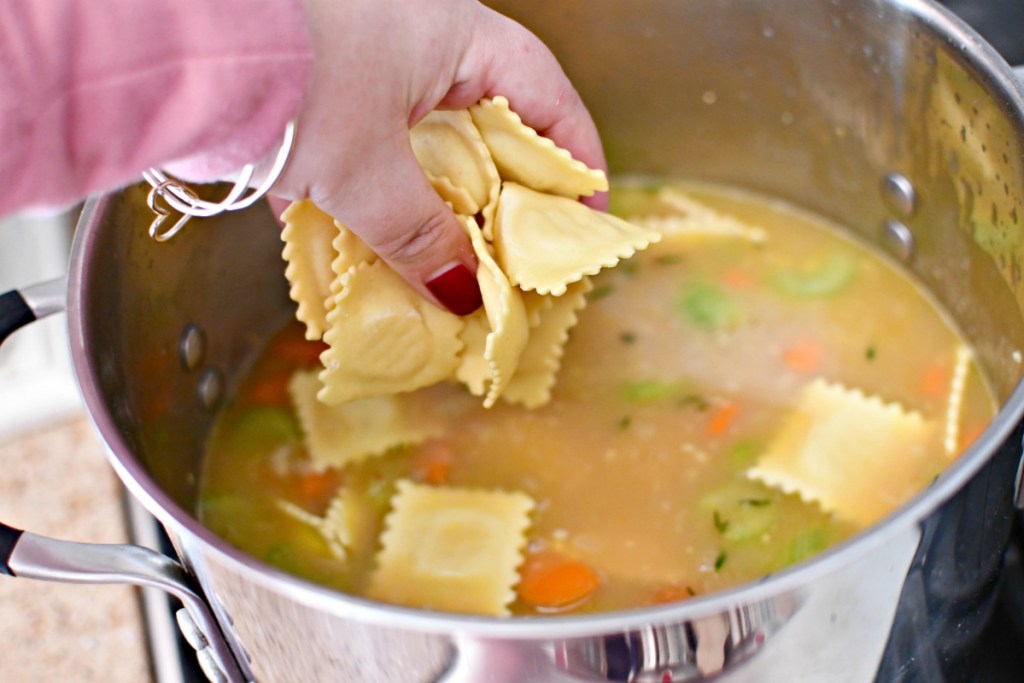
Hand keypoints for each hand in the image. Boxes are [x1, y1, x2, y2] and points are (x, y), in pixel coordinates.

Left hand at [271, 0, 606, 313]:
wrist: (167, 52)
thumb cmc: (284, 81)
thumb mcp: (366, 172)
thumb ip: (419, 235)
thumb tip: (461, 293)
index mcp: (450, 32)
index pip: (542, 95)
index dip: (572, 158)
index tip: (580, 218)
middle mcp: (412, 39)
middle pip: (485, 126)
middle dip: (500, 197)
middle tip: (514, 256)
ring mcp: (362, 65)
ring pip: (423, 146)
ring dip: (434, 207)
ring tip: (448, 267)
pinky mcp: (316, 96)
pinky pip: (368, 154)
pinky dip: (376, 202)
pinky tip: (376, 252)